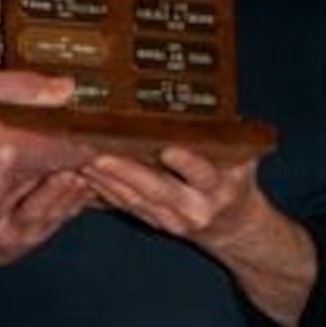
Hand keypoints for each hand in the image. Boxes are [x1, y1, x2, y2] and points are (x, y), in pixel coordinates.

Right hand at [0, 67, 83, 239]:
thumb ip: (24, 89)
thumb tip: (68, 90)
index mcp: (7, 153)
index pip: (64, 156)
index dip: (83, 151)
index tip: (96, 148)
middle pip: (44, 188)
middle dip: (59, 177)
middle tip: (73, 168)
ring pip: (15, 210)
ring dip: (26, 197)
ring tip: (26, 180)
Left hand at [81, 145, 315, 326]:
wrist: (234, 226)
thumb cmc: (236, 179)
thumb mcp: (242, 157)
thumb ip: (228, 136)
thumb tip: (208, 101)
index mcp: (219, 188)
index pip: (203, 174)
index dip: (186, 163)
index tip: (167, 149)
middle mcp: (194, 208)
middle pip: (158, 190)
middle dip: (127, 172)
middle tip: (100, 154)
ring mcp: (172, 220)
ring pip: (136, 200)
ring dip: (107, 181)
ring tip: (83, 159)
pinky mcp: (154, 224)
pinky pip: (126, 207)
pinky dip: (104, 192)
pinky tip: (85, 175)